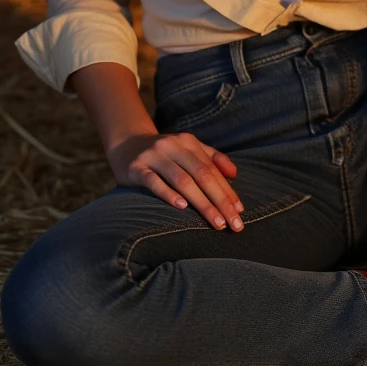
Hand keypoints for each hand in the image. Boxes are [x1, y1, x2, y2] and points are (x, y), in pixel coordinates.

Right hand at [107, 131, 244, 230]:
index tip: (240, 212)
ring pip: (182, 180)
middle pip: (202, 175)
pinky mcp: (136, 168)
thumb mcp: (187, 150)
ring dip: (201, 202)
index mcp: (188, 142)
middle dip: (220, 200)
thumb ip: (211, 159)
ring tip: (216, 221)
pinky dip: (168, 194)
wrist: (126, 145)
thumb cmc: (164, 154)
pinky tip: (181, 207)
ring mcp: (154, 156)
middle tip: (233, 223)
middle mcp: (173, 146)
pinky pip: (154, 181)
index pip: (212, 169)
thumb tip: (235, 174)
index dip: (227, 190)